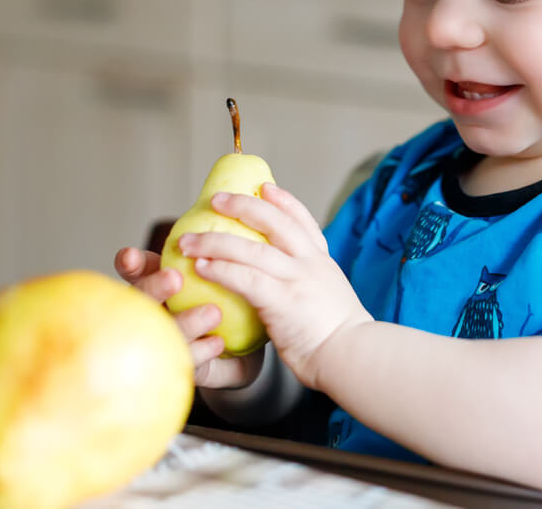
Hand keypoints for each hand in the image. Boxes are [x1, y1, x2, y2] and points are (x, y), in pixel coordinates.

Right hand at [113, 246, 262, 388]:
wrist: (252, 343)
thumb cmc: (233, 297)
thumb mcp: (228, 268)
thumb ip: (223, 243)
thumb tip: (235, 197)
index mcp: (161, 282)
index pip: (137, 270)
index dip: (130, 264)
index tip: (131, 256)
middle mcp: (159, 313)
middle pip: (142, 301)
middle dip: (154, 289)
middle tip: (175, 277)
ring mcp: (171, 343)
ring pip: (166, 334)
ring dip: (185, 322)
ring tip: (212, 311)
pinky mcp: (192, 368)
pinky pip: (192, 363)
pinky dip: (203, 350)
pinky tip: (218, 342)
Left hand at [176, 182, 372, 389]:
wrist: (352, 355)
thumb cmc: (341, 339)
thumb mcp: (331, 301)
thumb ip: (312, 288)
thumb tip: (294, 290)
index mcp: (323, 262)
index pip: (303, 221)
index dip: (284, 201)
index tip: (265, 187)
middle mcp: (310, 263)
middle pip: (274, 222)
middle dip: (242, 206)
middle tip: (216, 199)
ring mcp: (296, 279)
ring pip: (251, 248)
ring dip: (214, 241)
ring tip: (188, 240)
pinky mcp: (281, 300)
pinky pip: (244, 277)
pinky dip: (221, 269)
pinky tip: (201, 267)